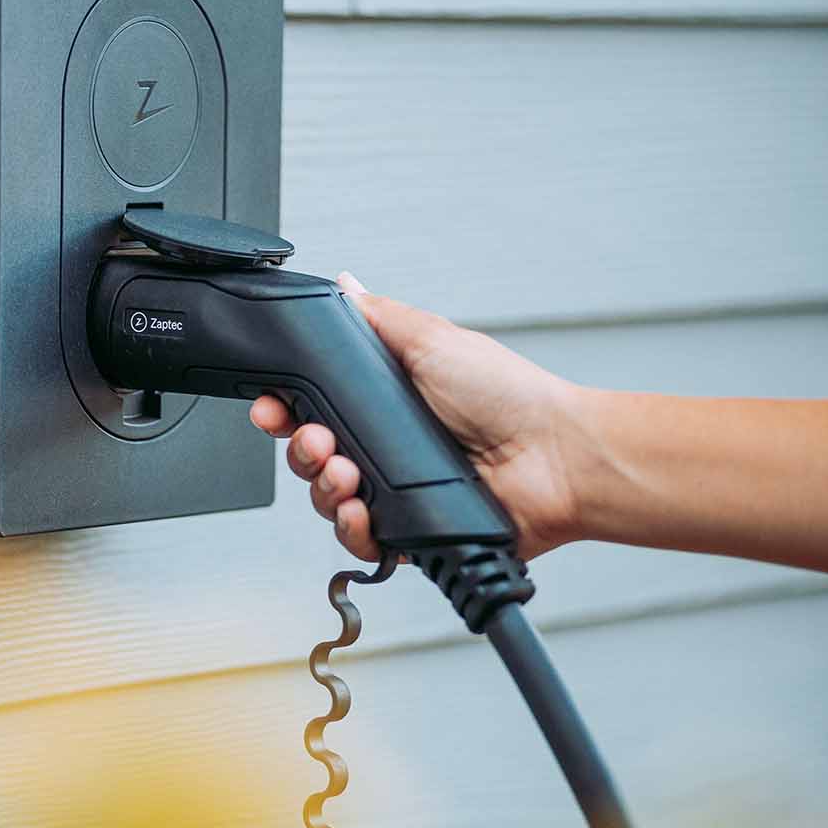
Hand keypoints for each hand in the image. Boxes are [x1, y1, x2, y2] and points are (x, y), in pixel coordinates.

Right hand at [249, 272, 584, 561]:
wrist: (556, 458)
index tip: (272, 406)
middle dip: (301, 448)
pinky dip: (352, 530)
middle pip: (308, 454)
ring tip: (348, 475)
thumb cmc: (511, 396)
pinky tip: (361, 512)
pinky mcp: (409, 532)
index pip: (311, 406)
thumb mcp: (434, 340)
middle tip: (319, 440)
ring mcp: (394, 492)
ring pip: (325, 499)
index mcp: (382, 401)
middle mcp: (383, 447)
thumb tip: (344, 286)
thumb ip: (377, 317)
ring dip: (323, 487)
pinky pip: (359, 541)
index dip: (283, 408)